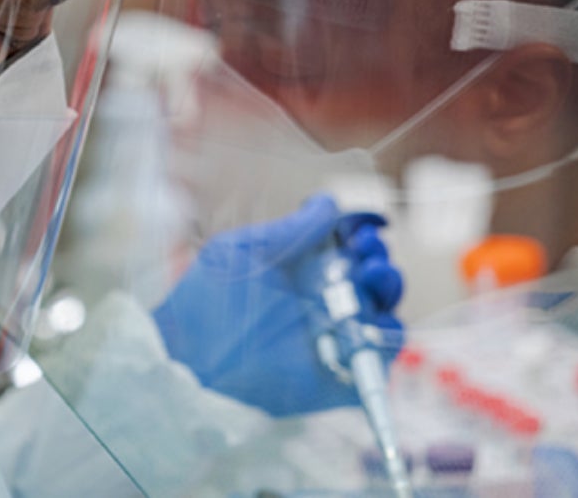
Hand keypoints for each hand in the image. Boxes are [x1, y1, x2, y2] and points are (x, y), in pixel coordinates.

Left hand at [152, 195, 402, 416]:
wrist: (190, 360)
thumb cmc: (206, 301)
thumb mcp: (244, 252)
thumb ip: (290, 231)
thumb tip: (329, 202)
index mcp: (300, 269)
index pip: (347, 246)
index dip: (364, 232)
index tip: (370, 224)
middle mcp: (320, 301)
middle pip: (371, 275)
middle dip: (378, 258)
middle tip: (367, 252)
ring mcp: (332, 336)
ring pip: (381, 310)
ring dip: (387, 288)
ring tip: (373, 275)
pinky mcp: (339, 374)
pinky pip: (378, 356)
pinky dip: (388, 336)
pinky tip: (374, 318)